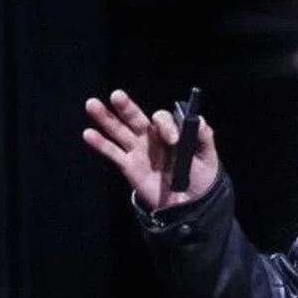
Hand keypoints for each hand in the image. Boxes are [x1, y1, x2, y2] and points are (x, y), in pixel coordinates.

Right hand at [82, 89, 219, 210]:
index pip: (162, 119)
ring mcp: (138, 150)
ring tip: (92, 105)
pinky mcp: (129, 166)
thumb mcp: (208, 156)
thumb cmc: (201, 176)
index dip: (165, 125)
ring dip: (106, 118)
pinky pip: (113, 153)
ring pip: (119, 131)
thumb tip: (198, 121)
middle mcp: (151, 137)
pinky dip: (100, 144)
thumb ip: (204, 137)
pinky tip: (89, 134)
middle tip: (117, 95)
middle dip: (127, 107)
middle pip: (136, 118)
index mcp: (170, 131)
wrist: (189, 202)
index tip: (173, 140)